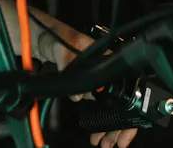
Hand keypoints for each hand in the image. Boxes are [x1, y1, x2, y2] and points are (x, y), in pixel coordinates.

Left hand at [46, 24, 138, 147]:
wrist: (43, 39)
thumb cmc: (57, 36)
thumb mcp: (63, 48)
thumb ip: (69, 66)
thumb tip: (77, 94)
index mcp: (109, 58)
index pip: (128, 89)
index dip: (128, 113)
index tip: (124, 130)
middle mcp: (108, 71)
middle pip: (122, 104)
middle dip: (119, 127)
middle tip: (113, 143)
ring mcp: (100, 80)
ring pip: (112, 108)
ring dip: (109, 127)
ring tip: (105, 142)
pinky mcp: (90, 86)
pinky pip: (100, 107)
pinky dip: (100, 121)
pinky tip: (96, 131)